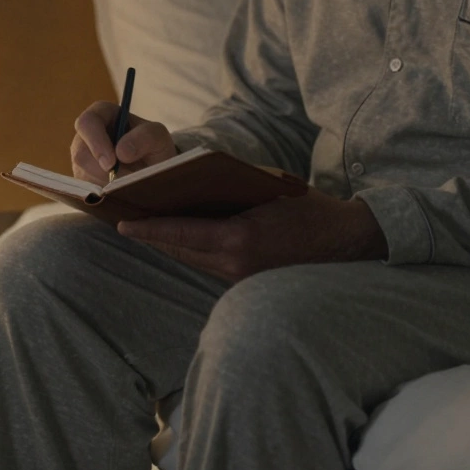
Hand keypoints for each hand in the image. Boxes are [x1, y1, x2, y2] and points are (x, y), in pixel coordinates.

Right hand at [71, 101, 176, 184]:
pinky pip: (86, 190)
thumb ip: (145, 137)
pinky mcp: (83, 178)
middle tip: (123, 182)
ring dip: (105, 184)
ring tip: (128, 184)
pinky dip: (104, 194)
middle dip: (101, 171)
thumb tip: (121, 152)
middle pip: (80, 153)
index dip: (96, 142)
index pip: (87, 123)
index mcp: (102, 114)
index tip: (111, 164)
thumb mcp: (158, 137)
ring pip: (83, 174)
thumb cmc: (154, 146)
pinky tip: (120, 192)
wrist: (154, 169)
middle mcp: (86, 135)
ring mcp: (82, 157)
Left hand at [118, 190, 388, 281]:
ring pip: (192, 261)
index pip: (182, 233)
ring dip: (168, 246)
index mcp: (240, 239)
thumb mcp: (268, 190)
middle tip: (122, 221)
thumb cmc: (308, 207)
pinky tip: (176, 239)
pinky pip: (208, 266)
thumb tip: (189, 187)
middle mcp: (236, 264)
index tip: (121, 223)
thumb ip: (230, 192)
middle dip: (151, 237)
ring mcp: (241, 277)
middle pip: (180, 250)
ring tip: (141, 229)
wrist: (347, 242)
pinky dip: (189, 252)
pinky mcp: (246, 282)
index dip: (149, 229)